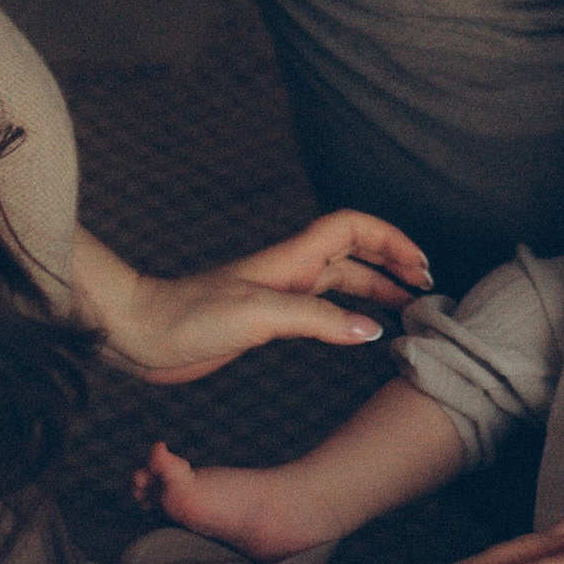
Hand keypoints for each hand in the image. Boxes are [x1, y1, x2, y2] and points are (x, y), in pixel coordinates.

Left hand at [95, 209, 432, 387]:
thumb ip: (317, 320)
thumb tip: (370, 329)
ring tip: (405, 310)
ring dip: (374, 290)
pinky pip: (320, 310)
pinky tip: (357, 334)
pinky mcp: (265, 321)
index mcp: (290, 260)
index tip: (419, 265)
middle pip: (354, 255)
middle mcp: (288, 272)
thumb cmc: (188, 318)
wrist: (139, 333)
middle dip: (392, 265)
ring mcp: (277, 295)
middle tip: (424, 289)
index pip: (352, 229)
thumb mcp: (259, 317)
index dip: (390, 239)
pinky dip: (347, 316)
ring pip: (340, 283)